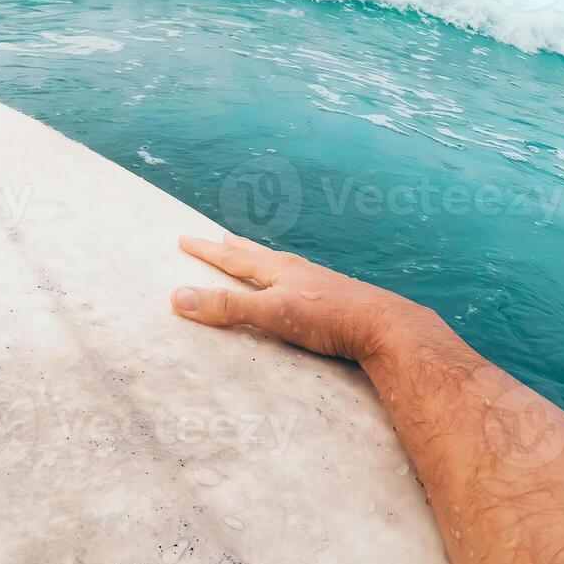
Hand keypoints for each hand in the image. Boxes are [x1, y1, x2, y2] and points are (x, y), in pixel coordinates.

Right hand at [170, 233, 435, 362]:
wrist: (385, 327)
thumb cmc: (329, 318)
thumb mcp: (271, 313)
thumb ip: (226, 307)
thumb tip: (178, 297)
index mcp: (278, 271)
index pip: (233, 259)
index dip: (207, 251)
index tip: (184, 238)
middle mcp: (297, 271)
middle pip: (258, 255)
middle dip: (235, 248)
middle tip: (220, 236)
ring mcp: (318, 284)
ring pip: (282, 267)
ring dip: (262, 261)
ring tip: (256, 257)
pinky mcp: (334, 301)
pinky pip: (300, 283)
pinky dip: (286, 280)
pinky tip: (296, 289)